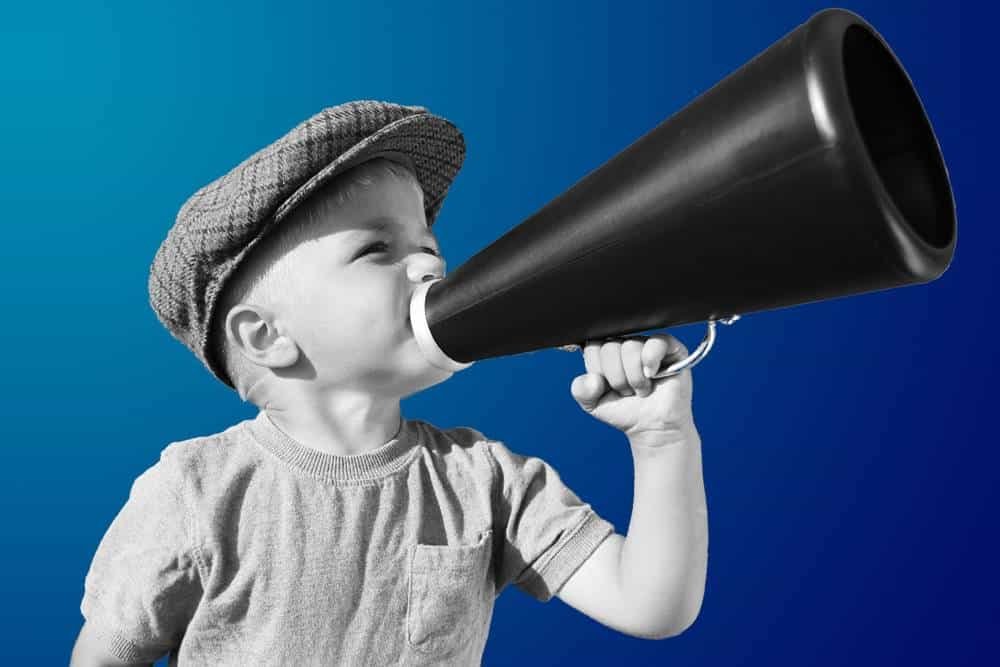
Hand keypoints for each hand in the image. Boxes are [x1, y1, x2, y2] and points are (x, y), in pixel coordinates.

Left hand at [569, 334, 694, 438]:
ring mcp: (646, 344)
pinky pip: (656, 342)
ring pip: (630, 347)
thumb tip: (593, 378)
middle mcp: (625, 344)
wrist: (652, 427)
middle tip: (627, 391)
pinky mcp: (670, 348)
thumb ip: (580, 390)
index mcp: (605, 353)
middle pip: (610, 347)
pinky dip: (650, 361)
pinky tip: (652, 375)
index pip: (592, 346)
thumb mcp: (592, 404)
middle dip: (616, 379)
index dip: (598, 370)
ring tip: (641, 389)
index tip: (607, 387)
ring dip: (634, 378)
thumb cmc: (625, 411)